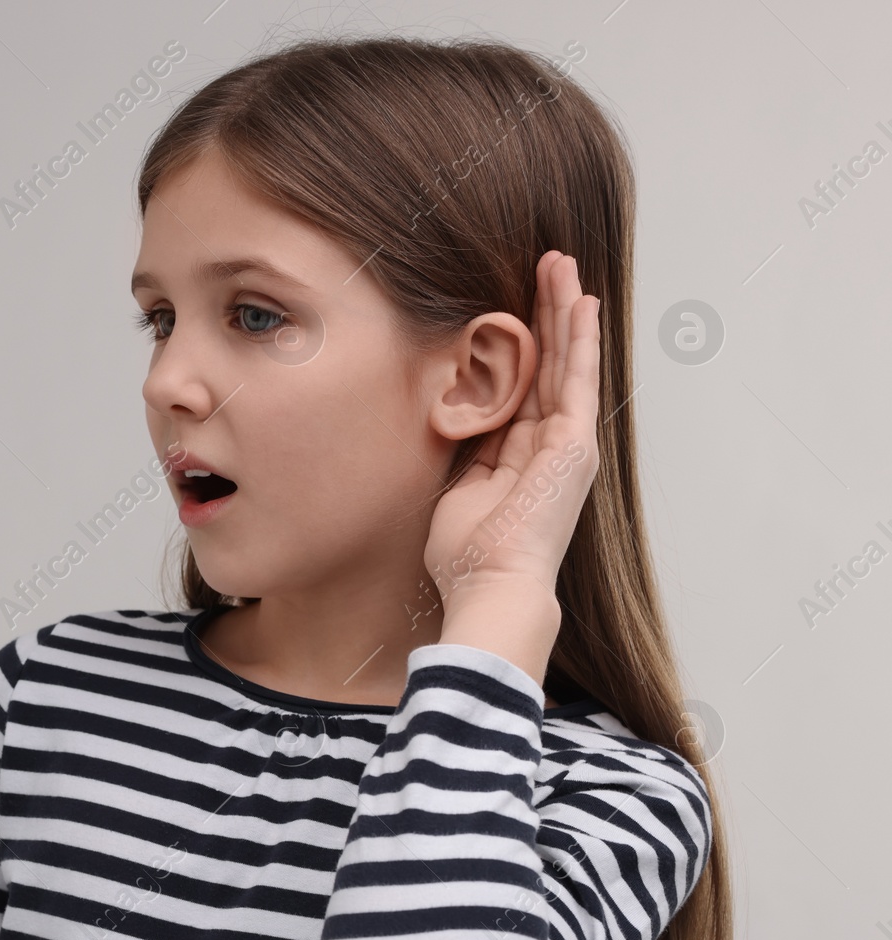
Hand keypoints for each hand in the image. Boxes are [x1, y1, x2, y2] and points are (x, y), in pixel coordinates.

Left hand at [425, 252, 601, 681]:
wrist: (492, 586)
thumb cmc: (468, 554)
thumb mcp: (458, 487)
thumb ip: (463, 450)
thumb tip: (449, 416)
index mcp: (522, 456)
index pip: (523, 386)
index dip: (522, 343)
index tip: (513, 304)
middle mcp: (551, 445)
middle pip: (549, 364)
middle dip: (548, 312)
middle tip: (547, 262)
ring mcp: (567, 443)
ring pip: (566, 360)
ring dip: (564, 309)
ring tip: (563, 263)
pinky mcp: (574, 443)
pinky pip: (577, 379)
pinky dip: (580, 339)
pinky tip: (583, 302)